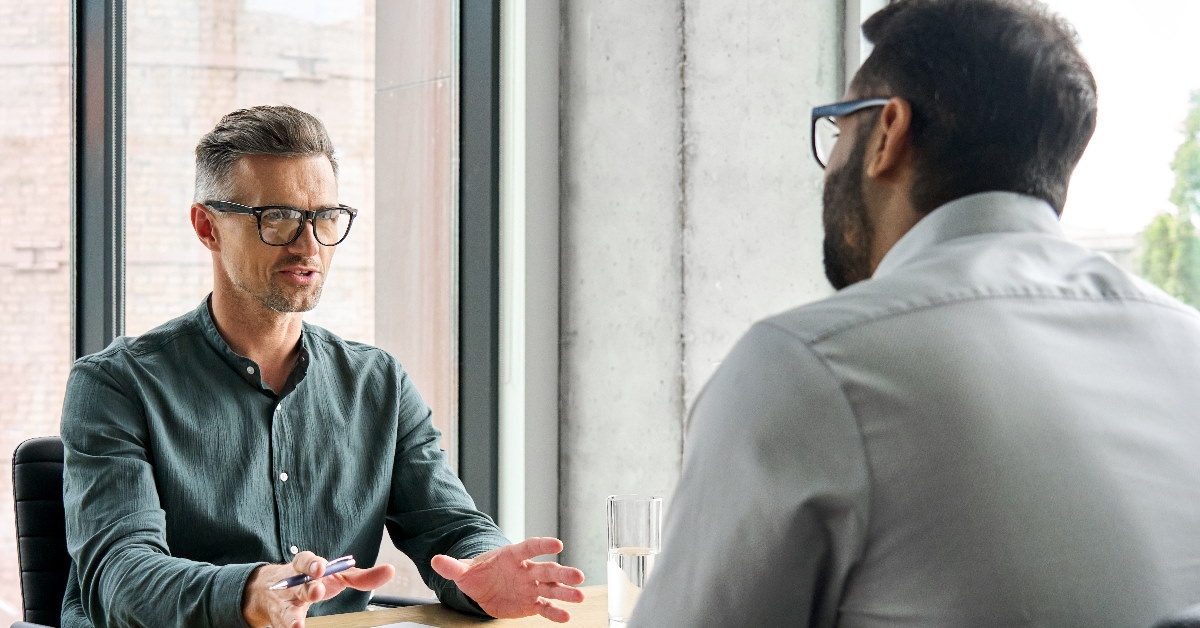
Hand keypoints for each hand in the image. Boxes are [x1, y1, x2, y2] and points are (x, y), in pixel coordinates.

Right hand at [241, 551, 394, 627]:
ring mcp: (285, 602)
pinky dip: (289, 627)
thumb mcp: (335, 575)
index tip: (321, 568)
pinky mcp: (281, 618)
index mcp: (306, 566)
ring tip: (298, 625)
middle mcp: (293, 583)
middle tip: (317, 590)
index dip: (313, 564)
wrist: (272, 589)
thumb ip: (361, 576)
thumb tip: (390, 570)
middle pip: (299, 584)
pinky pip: (283, 624)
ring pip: (287, 608)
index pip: (306, 561)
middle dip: (308, 587)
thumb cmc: (312, 579)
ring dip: (292, 616)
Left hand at [431, 537, 585, 622]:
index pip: (529, 548)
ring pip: (552, 589)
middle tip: (578, 576)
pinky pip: (545, 607)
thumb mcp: (463, 571)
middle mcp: (526, 570)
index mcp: (512, 556)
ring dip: (566, 592)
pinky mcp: (531, 603)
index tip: (558, 545)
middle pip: (547, 570)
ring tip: (580, 597)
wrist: (483, 588)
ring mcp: (531, 587)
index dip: (543, 546)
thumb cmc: (476, 574)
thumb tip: (435, 560)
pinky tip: (566, 616)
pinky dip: (555, 612)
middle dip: (562, 573)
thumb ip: (452, 566)